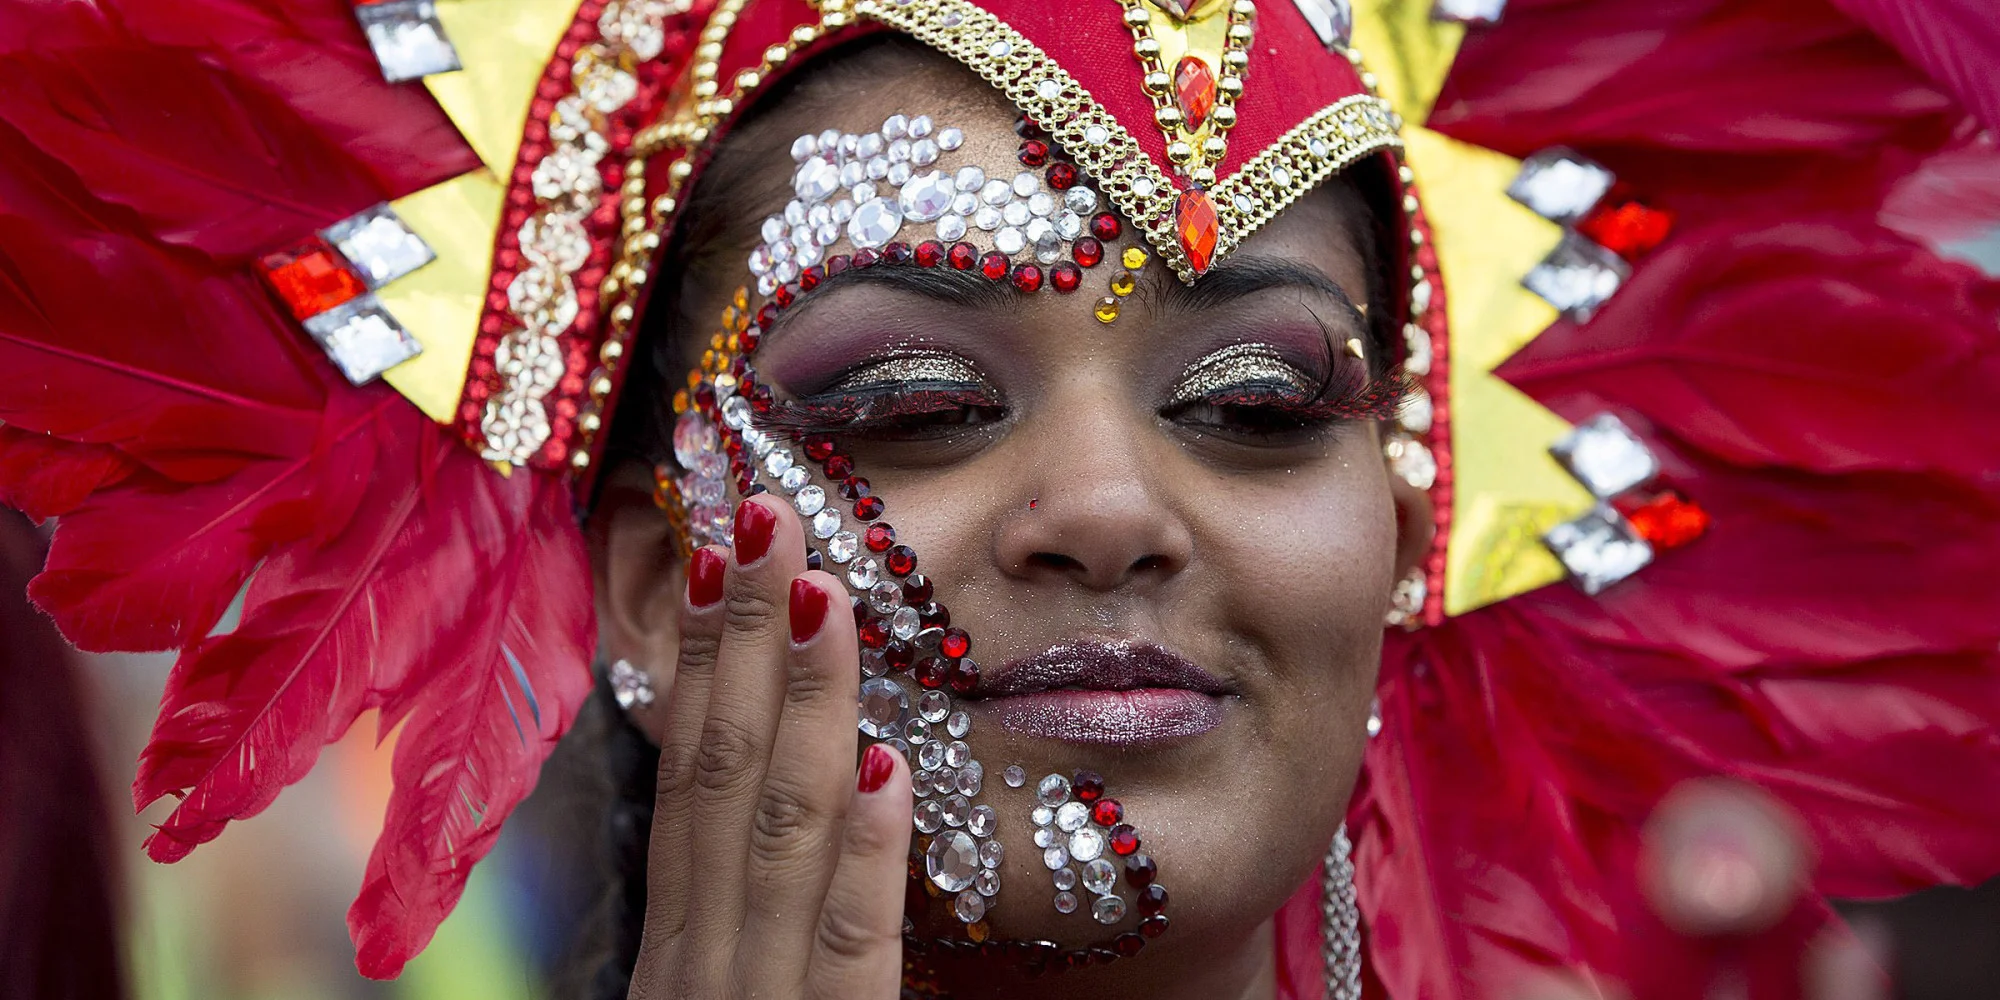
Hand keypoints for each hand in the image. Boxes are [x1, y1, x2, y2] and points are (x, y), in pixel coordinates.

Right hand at [630, 495, 910, 998]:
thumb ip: (736, 924)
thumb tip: (770, 809)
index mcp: (680, 944)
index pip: (688, 778)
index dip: (701, 661)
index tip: (717, 559)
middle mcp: (703, 959)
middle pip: (723, 771)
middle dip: (743, 635)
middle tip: (768, 518)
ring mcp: (762, 998)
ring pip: (784, 827)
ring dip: (805, 701)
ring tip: (820, 593)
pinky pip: (852, 939)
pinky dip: (867, 849)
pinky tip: (886, 764)